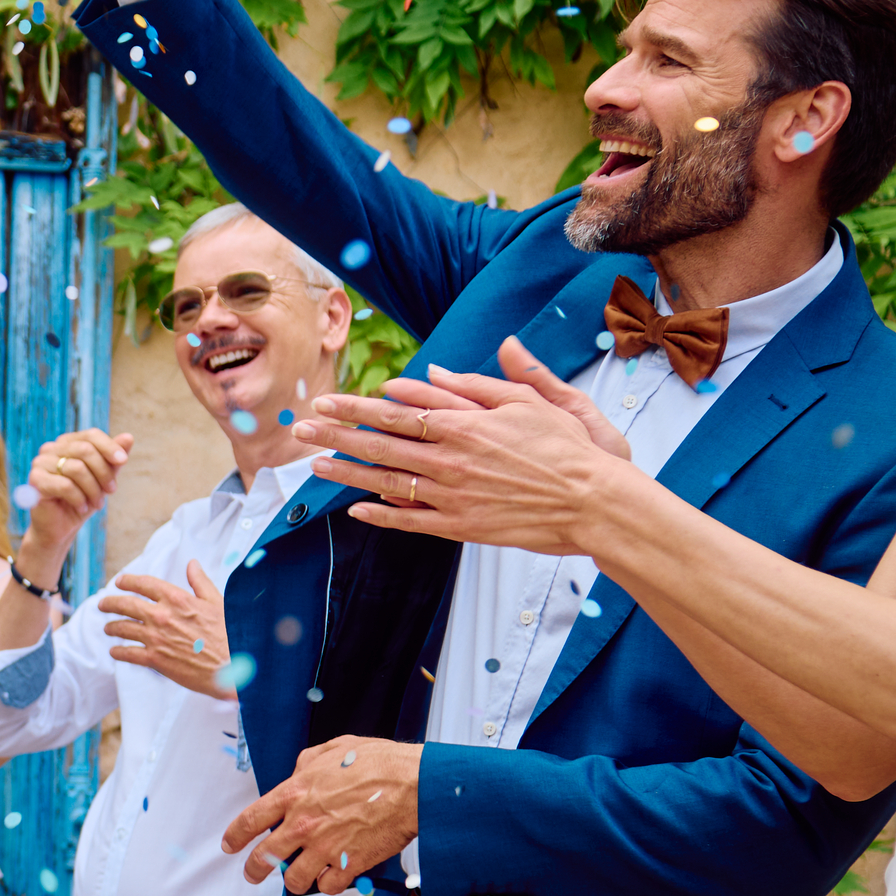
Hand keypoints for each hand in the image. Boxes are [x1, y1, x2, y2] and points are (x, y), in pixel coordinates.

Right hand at [14, 428, 129, 587]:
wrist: (61, 528)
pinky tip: (82, 507)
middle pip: (85, 450)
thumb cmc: (82, 500)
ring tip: (97, 504)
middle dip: (103, 472)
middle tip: (111, 491)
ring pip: (76, 468)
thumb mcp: (103, 479)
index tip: (123, 461)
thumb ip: (113, 459)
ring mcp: (40, 464)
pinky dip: (79, 498)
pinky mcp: (35, 481)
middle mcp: (50, 449)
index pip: (90, 435)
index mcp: (66, 444)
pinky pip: (65, 485)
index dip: (109, 447)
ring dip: (93, 489)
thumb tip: (128, 437)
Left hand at [103, 560, 235, 697]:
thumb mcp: (217, 602)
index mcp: (177, 598)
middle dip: (110, 602)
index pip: (144, 584)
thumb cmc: (229, 634)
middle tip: (103, 603)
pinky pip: (128, 654)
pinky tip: (114, 651)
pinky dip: (118, 652)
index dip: (128, 581)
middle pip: (126, 604)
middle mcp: (162, 616)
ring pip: (123, 628)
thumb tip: (192, 564)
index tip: (120, 581)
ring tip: (108, 628)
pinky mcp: (155, 659)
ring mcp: (156, 638)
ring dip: (112, 627)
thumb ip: (200, 582)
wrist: (233, 666)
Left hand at [221, 736, 422, 894]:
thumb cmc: (381, 763)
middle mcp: (303, 823)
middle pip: (263, 857)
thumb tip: (297, 773)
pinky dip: (327, 883)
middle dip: (254, 869)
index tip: (230, 846)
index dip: (235, 836)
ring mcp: (324, 847)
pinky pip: (326, 886)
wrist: (415, 786)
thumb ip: (307, 764)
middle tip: (253, 874)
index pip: (250, 820)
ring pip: (292, 878)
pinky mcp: (348, 865)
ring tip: (299, 875)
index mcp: (294, 793)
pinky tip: (331, 875)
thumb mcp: (334, 749)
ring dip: (294, 878)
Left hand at [324, 339, 638, 557]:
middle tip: (302, 427)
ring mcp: (453, 495)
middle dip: (337, 433)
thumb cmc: (569, 449)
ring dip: (348, 472)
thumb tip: (438, 369)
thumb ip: (481, 384)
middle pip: (381, 444)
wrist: (593, 502)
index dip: (358, 406)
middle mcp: (451, 459)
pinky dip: (380, 515)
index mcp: (465, 424)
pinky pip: (411, 521)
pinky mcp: (462, 526)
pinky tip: (355, 510)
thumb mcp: (532, 402)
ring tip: (316, 464)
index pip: (397, 412)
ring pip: (388, 481)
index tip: (330, 401)